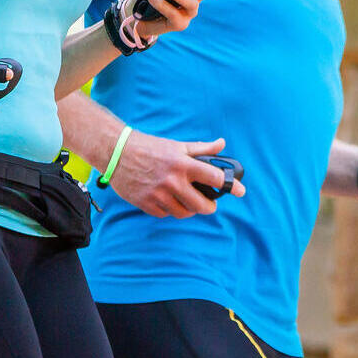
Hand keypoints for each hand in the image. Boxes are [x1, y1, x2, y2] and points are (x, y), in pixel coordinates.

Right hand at [107, 132, 246, 216]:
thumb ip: (201, 149)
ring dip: (189, 209)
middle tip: (211, 204)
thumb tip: (221, 144)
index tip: (240, 191)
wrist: (118, 153)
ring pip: (184, 213)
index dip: (230, 185)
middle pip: (202, 206)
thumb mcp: (177, 146)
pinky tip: (169, 200)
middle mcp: (173, 181)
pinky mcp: (146, 204)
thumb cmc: (150, 147)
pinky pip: (166, 214)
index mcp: (183, 164)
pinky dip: (170, 210)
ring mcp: (159, 194)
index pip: (215, 178)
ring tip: (188, 201)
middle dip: (210, 207)